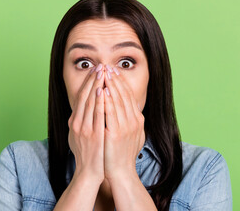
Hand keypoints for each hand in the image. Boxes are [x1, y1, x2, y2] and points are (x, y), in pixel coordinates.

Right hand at [67, 64, 105, 183]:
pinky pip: (96, 114)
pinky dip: (99, 101)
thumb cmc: (87, 154)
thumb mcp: (78, 136)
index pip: (80, 98)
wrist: (88, 172)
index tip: (94, 71)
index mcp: (74, 122)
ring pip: (89, 102)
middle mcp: (76, 123)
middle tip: (99, 66)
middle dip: (92, 80)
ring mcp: (84, 128)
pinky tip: (102, 90)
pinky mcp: (93, 134)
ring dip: (96, 85)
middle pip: (84, 96)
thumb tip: (86, 109)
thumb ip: (81, 121)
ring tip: (102, 72)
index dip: (87, 83)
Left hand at [103, 65, 145, 180]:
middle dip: (115, 79)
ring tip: (104, 73)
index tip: (114, 72)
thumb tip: (127, 109)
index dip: (121, 82)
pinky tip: (101, 90)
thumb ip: (129, 120)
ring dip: (110, 85)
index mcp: (137, 120)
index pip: (129, 96)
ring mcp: (126, 127)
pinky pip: (110, 112)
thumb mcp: (132, 134)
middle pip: (124, 95)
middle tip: (108, 67)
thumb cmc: (122, 153)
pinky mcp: (116, 133)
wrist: (121, 172)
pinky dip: (106, 100)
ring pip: (117, 100)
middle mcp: (134, 121)